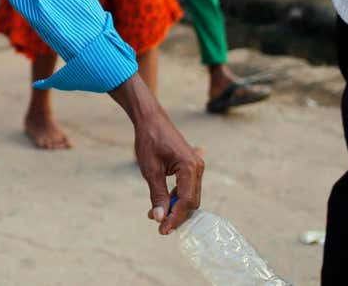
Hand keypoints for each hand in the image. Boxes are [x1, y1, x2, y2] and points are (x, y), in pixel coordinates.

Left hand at [113, 76, 203, 234]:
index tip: (162, 229)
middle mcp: (198, 167)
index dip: (174, 218)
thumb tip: (159, 217)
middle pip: (191, 201)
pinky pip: (187, 187)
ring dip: (175, 207)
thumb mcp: (150, 169)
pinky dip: (176, 197)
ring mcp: (196, 166)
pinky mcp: (190, 166)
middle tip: (159, 226)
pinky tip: (162, 203)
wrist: (150, 119)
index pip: (186, 201)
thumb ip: (156, 194)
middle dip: (176, 215)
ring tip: (156, 215)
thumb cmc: (149, 140)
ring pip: (189, 196)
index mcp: (190, 167)